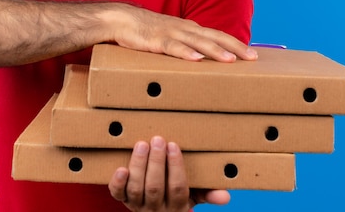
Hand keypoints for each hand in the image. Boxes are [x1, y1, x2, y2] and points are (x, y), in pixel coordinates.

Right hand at [105, 4, 257, 62]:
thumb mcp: (172, 37)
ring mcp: (172, 34)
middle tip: (253, 58)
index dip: (236, 44)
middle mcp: (185, 29)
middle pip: (215, 37)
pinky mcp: (156, 40)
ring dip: (215, 50)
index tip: (252, 54)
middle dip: (235, 47)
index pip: (218, 35)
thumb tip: (202, 59)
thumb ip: (186, 45)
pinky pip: (173, 47)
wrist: (121, 19)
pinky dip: (185, 53)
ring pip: (198, 42)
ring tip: (230, 60)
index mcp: (190, 29)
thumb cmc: (147, 31)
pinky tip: (196, 60)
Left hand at [109, 136, 230, 211]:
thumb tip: (226, 196)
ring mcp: (138, 206)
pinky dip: (117, 183)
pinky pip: (118, 195)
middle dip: (156, 162)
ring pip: (137, 189)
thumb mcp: (195, 196)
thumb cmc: (177, 196)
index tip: (173, 146)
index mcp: (177, 206)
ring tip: (142, 145)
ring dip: (139, 166)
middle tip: (157, 139)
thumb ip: (208, 193)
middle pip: (156, 187)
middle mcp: (157, 208)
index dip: (175, 167)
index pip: (178, 188)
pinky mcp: (123, 201)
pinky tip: (120, 168)